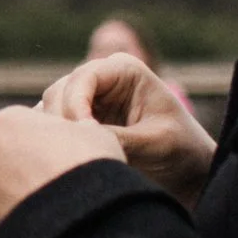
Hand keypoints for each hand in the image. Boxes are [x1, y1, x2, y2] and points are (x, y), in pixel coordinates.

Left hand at [0, 106, 124, 220]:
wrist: (82, 213)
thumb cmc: (88, 161)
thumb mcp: (92, 129)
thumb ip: (75, 126)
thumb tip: (82, 129)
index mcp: (4, 121)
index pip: (26, 122)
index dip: (51, 133)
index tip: (70, 145)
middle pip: (13, 152)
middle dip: (34, 160)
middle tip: (66, 172)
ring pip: (10, 182)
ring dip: (30, 186)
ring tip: (62, 197)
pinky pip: (13, 207)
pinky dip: (29, 209)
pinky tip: (52, 214)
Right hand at [40, 53, 217, 206]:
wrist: (186, 168)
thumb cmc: (180, 150)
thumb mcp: (153, 143)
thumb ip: (116, 138)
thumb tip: (79, 139)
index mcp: (125, 69)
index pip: (83, 79)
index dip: (75, 106)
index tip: (84, 138)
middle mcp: (102, 77)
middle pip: (59, 91)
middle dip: (63, 122)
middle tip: (76, 155)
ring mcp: (88, 97)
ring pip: (51, 108)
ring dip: (56, 133)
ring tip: (73, 161)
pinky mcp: (79, 118)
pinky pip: (52, 124)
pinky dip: (54, 140)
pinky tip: (65, 161)